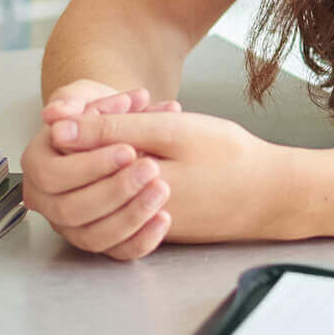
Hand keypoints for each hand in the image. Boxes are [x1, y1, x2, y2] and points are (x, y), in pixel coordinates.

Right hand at [22, 84, 180, 259]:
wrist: (122, 129)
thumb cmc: (102, 112)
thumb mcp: (89, 96)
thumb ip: (75, 101)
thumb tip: (57, 113)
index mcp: (38, 164)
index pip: (54, 175)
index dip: (91, 166)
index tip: (129, 149)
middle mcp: (47, 200)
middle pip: (70, 210)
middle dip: (113, 191)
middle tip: (150, 169)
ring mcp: (71, 224)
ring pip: (92, 236)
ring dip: (129, 216)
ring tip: (162, 191)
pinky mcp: (98, 238)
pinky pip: (116, 252)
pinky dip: (141, 240)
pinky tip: (164, 219)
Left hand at [48, 109, 289, 244]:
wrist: (273, 194)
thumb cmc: (228, 158)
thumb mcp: (169, 132)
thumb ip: (111, 131)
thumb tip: (60, 132)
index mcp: (122, 188)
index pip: (72, 160)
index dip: (87, 125)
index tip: (120, 107)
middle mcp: (123, 216)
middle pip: (80, 180)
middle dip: (99, 145)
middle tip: (131, 119)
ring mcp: (138, 225)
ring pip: (102, 191)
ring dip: (117, 161)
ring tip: (148, 135)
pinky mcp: (157, 227)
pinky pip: (126, 204)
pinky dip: (135, 177)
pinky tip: (159, 155)